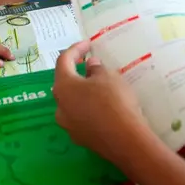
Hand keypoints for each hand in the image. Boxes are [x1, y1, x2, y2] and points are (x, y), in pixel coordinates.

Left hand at [53, 42, 151, 164]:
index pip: (64, 61)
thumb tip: (89, 66)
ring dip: (82, 92)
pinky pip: (81, 117)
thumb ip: (96, 68)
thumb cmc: (114, 101)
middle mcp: (60, 106)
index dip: (75, 49)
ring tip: (99, 87)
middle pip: (65, 84)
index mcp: (63, 87)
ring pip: (72, 102)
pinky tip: (103, 108)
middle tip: (91, 65)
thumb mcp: (109, 77)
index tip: (88, 44)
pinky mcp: (79, 138)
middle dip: (77, 73)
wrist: (125, 140)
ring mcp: (68, 125)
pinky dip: (89, 109)